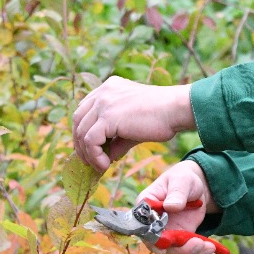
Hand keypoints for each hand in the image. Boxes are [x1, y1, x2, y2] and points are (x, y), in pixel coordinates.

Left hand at [72, 77, 195, 170]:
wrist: (176, 110)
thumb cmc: (162, 117)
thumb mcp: (133, 126)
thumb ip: (117, 138)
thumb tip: (106, 157)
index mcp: (110, 87)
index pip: (85, 109)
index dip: (83, 130)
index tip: (90, 148)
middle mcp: (104, 91)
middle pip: (78, 119)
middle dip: (80, 143)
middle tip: (90, 161)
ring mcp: (104, 102)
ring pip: (81, 132)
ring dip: (87, 153)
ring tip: (100, 166)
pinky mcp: (108, 117)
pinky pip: (90, 141)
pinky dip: (94, 156)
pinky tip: (105, 165)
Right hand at [140, 160, 222, 253]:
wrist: (195, 186)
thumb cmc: (182, 179)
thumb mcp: (181, 181)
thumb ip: (176, 193)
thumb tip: (171, 206)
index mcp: (146, 208)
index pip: (143, 228)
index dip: (152, 240)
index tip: (164, 249)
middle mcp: (154, 225)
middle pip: (162, 245)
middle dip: (181, 250)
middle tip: (200, 244)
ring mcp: (168, 234)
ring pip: (176, 252)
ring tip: (210, 248)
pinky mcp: (181, 239)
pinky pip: (187, 252)